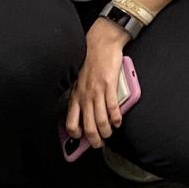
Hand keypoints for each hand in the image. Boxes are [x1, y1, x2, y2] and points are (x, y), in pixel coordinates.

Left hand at [65, 19, 130, 147]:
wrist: (101, 43)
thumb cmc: (90, 61)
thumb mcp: (79, 81)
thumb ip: (81, 97)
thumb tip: (85, 114)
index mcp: (75, 95)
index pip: (70, 122)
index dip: (75, 135)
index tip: (79, 141)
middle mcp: (85, 96)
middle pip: (87, 127)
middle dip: (94, 140)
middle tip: (99, 144)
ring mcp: (97, 92)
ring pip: (101, 121)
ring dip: (106, 131)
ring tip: (110, 133)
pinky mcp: (110, 86)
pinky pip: (113, 108)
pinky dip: (116, 118)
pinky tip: (118, 121)